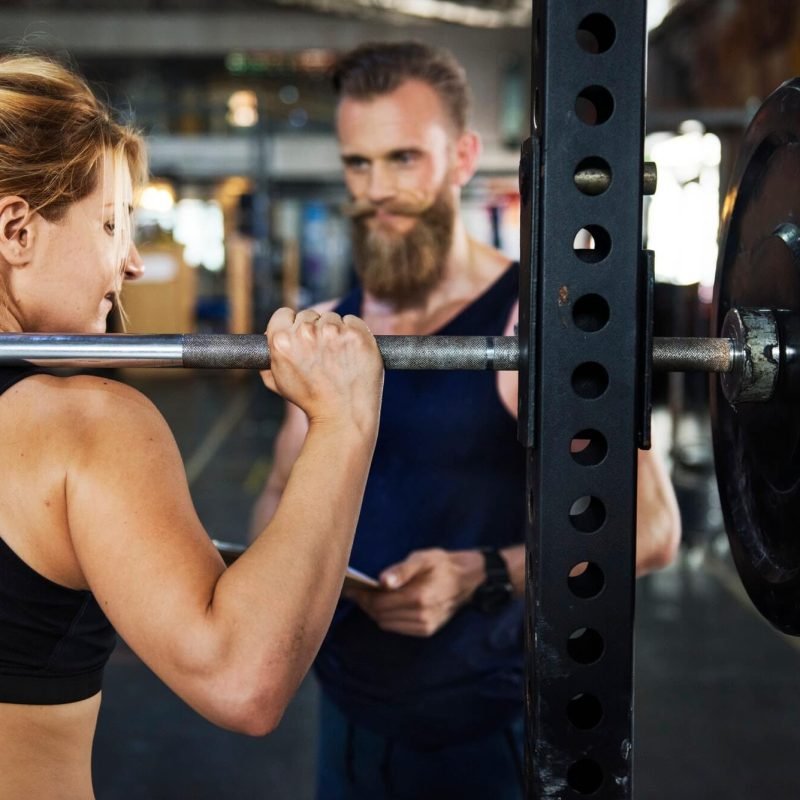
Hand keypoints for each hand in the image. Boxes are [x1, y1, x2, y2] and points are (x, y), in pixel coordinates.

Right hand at [260, 308, 382, 434]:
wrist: (343, 416)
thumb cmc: (311, 401)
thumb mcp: (278, 382)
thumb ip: (269, 358)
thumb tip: (269, 337)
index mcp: (282, 341)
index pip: (284, 314)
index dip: (292, 325)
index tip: (301, 336)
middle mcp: (306, 332)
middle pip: (309, 315)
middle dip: (315, 330)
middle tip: (322, 353)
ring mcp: (333, 332)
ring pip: (332, 317)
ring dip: (335, 332)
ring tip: (338, 357)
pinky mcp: (357, 334)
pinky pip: (353, 321)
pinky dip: (353, 333)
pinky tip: (352, 353)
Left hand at [343, 548, 484, 636]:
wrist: (468, 579)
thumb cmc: (443, 564)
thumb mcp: (423, 558)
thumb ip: (402, 570)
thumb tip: (382, 581)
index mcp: (418, 597)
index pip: (379, 603)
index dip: (362, 596)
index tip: (351, 588)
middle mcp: (421, 616)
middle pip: (380, 615)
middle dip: (366, 603)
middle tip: (356, 590)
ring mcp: (424, 626)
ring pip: (386, 623)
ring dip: (375, 612)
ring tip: (370, 596)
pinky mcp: (427, 630)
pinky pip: (397, 628)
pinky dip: (388, 618)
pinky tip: (387, 604)